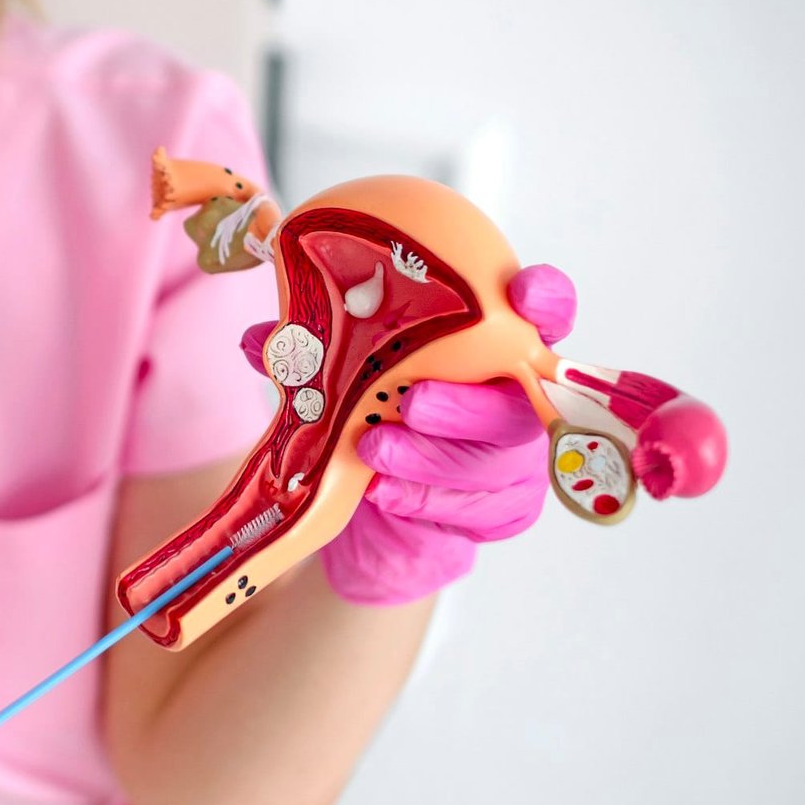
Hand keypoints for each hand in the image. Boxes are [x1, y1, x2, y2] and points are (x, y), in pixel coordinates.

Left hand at [319, 265, 577, 604]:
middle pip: (518, 399)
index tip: (523, 293)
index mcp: (494, 347)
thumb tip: (260, 337)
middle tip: (411, 402)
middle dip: (465, 402)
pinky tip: (381, 493)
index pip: (543, 314)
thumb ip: (315, 352)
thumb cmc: (375, 418)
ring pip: (490, 461)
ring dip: (430, 458)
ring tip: (374, 449)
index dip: (544, 301)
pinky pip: (471, 510)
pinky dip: (420, 501)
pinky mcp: (502, 512)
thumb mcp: (345, 378)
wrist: (379, 508)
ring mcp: (515, 460)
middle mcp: (516, 400)